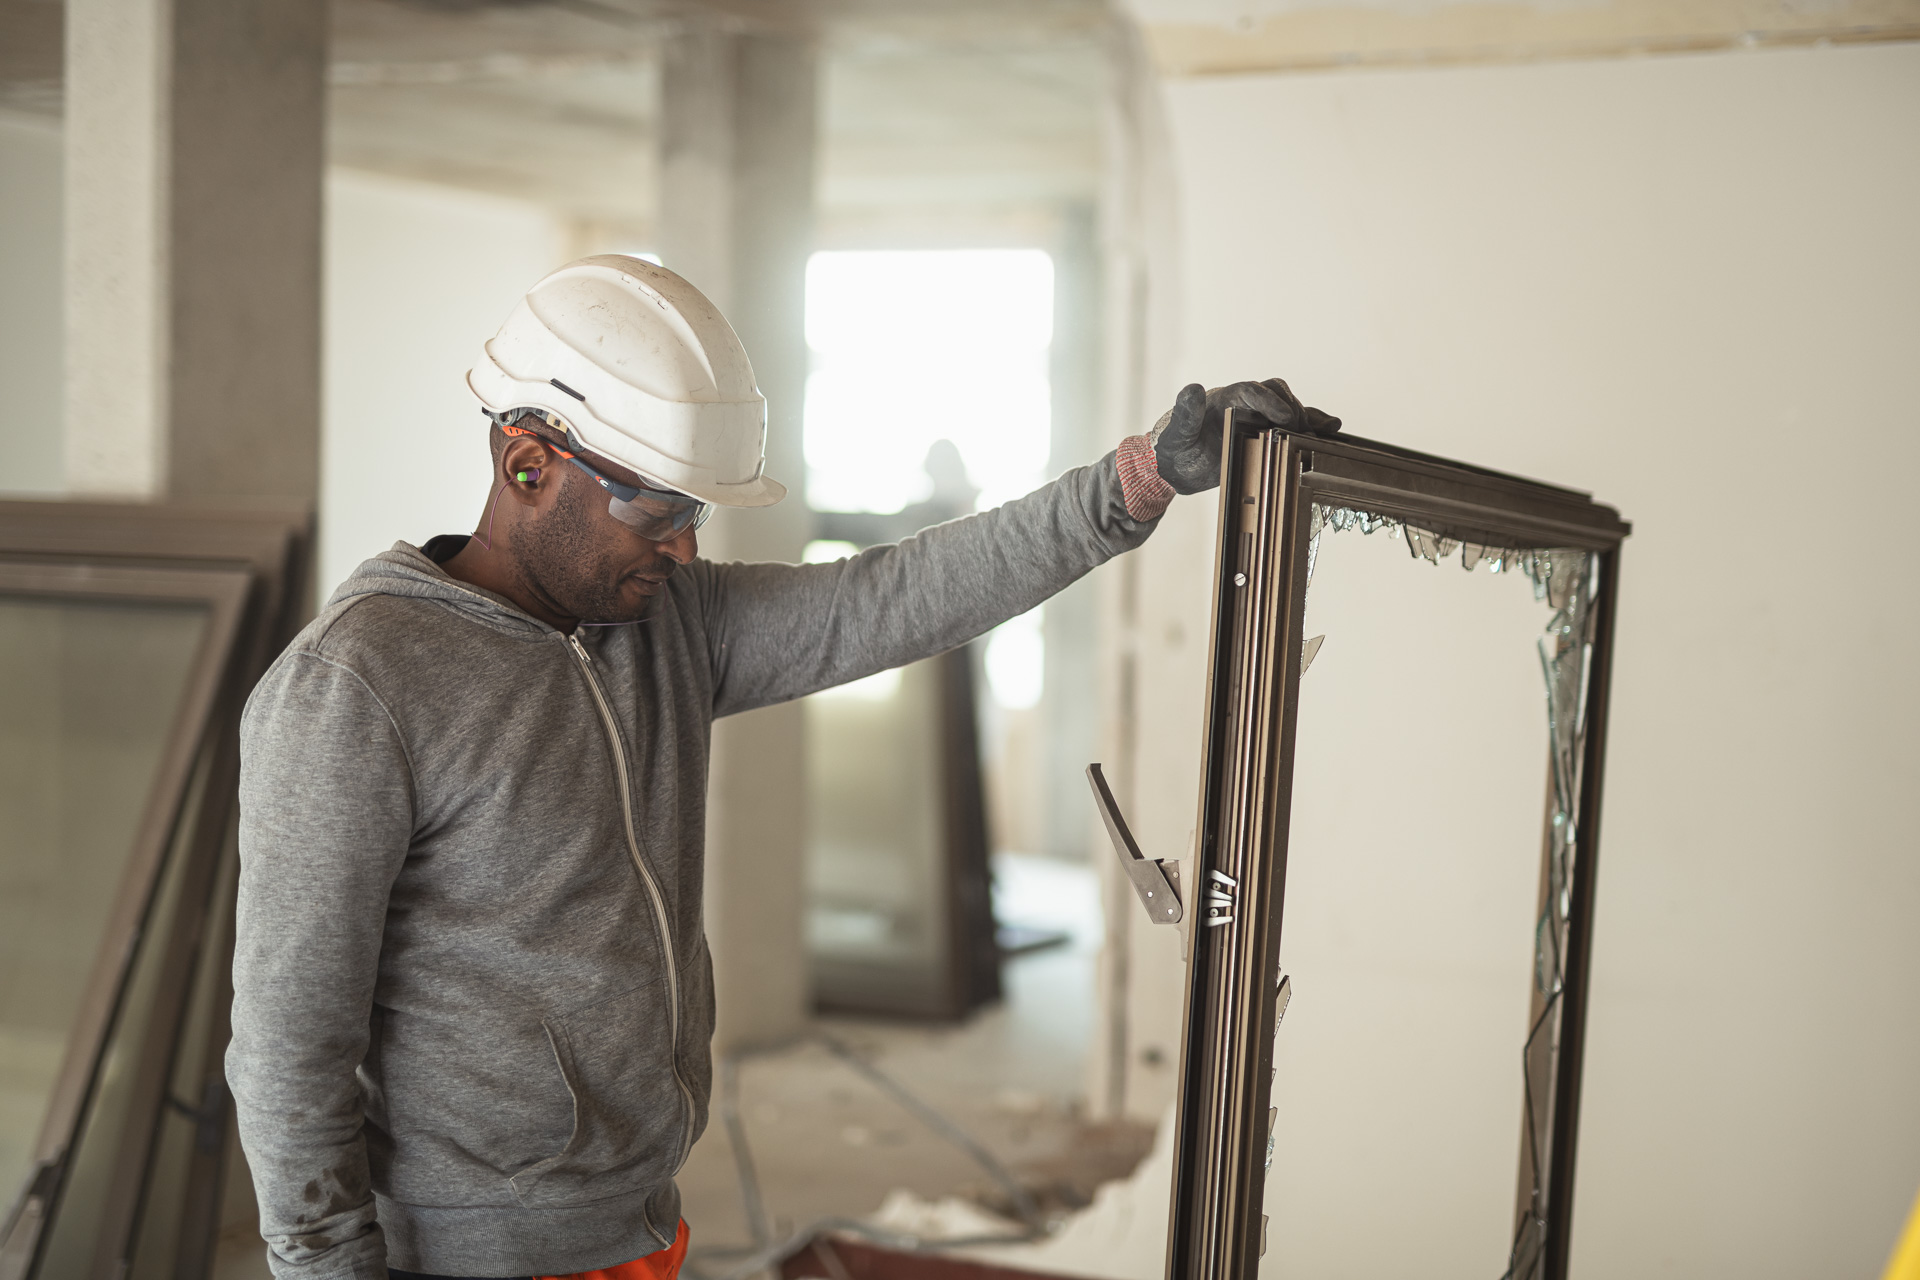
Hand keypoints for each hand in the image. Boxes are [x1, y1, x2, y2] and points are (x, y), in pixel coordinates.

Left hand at [1149, 379, 1341, 493]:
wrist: (1175, 467)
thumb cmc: (1174, 450)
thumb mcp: (1175, 435)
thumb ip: (1184, 414)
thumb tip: (1192, 389)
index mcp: (1222, 399)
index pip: (1249, 390)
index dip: (1269, 400)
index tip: (1284, 417)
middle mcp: (1241, 404)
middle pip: (1274, 391)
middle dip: (1290, 406)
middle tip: (1300, 427)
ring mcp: (1254, 417)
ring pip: (1287, 405)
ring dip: (1307, 414)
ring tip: (1325, 427)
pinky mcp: (1263, 432)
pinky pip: (1290, 424)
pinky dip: (1311, 425)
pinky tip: (1330, 429)